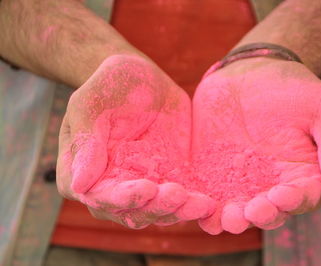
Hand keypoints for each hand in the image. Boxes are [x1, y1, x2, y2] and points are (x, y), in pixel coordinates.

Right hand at [57, 55, 213, 228]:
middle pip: (133, 211)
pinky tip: (210, 204)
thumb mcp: (91, 104)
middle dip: (157, 207)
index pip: (102, 197)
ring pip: (158, 211)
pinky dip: (193, 205)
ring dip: (179, 212)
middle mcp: (113, 186)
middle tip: (179, 195)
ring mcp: (142, 185)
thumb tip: (80, 185)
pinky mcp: (167, 179)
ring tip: (201, 204)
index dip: (123, 199)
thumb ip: (86, 142)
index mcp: (85, 173)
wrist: (142, 79)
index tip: (147, 189)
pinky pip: (179, 201)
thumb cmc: (110, 86)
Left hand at [192, 57, 320, 233]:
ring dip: (230, 218)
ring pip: (236, 208)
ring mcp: (240, 179)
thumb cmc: (294, 90)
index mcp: (301, 174)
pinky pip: (208, 193)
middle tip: (249, 213)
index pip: (299, 198)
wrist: (253, 71)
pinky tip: (198, 208)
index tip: (281, 197)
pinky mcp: (212, 171)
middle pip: (266, 211)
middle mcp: (270, 183)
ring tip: (224, 219)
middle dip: (258, 215)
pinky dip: (203, 205)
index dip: (291, 202)